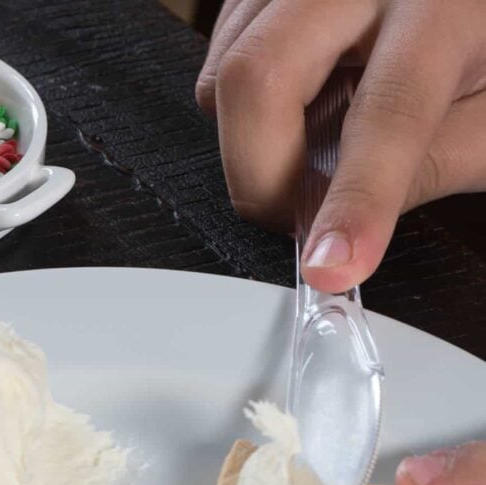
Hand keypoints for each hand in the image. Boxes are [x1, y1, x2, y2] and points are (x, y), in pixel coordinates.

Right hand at [196, 0, 485, 291]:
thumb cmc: (482, 41)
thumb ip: (433, 169)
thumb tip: (345, 233)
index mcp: (442, 6)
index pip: (387, 112)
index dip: (353, 201)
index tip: (328, 266)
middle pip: (258, 79)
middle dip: (262, 177)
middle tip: (299, 214)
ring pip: (225, 76)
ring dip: (252, 148)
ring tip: (308, 155)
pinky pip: (218, 60)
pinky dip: (243, 112)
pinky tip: (296, 108)